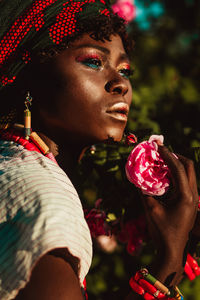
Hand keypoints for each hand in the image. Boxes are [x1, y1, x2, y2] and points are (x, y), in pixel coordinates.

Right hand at [141, 146, 197, 284]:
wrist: (173, 250)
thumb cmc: (162, 231)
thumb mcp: (150, 210)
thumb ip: (144, 191)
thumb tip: (138, 177)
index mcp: (186, 196)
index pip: (178, 168)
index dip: (167, 155)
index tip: (157, 146)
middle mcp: (193, 194)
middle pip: (188, 166)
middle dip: (175, 156)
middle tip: (161, 152)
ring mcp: (193, 198)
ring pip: (188, 173)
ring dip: (176, 165)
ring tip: (161, 161)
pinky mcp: (190, 202)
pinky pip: (185, 182)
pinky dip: (176, 174)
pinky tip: (164, 175)